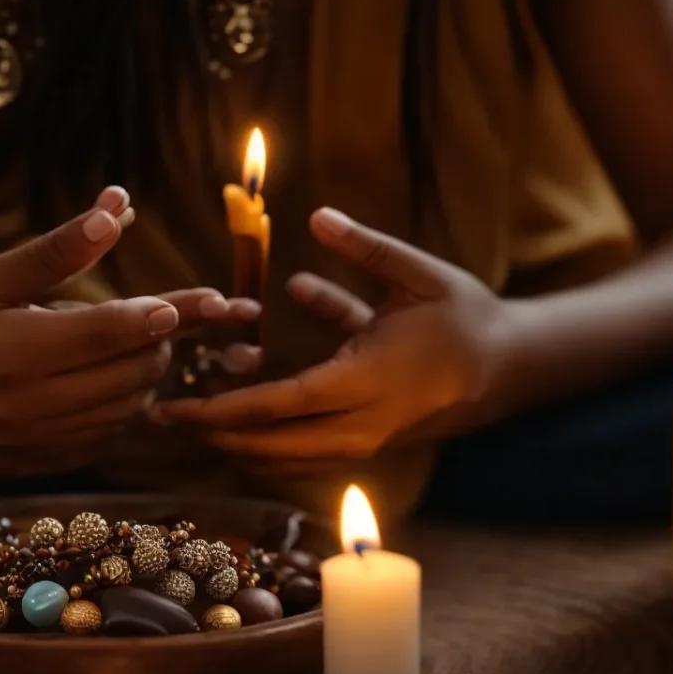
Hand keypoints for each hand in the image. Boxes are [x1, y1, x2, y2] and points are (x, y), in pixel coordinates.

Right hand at [0, 189, 238, 479]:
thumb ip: (50, 253)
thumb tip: (115, 212)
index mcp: (12, 353)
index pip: (102, 334)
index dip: (153, 316)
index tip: (187, 302)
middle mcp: (33, 405)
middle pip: (129, 372)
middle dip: (160, 340)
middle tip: (163, 313)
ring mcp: (48, 441)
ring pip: (130, 405)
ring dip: (150, 371)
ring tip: (139, 340)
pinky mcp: (57, 463)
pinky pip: (115, 433)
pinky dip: (130, 402)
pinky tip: (117, 378)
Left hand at [155, 207, 518, 475]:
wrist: (511, 367)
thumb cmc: (464, 315)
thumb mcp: (418, 273)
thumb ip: (365, 248)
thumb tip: (317, 215)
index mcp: (367, 379)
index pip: (279, 404)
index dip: (223, 408)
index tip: (177, 404)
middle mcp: (361, 423)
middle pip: (271, 444)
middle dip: (213, 434)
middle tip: (161, 417)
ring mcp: (364, 444)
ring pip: (285, 458)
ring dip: (234, 443)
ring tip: (187, 423)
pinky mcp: (366, 447)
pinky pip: (304, 455)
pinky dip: (265, 445)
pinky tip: (232, 425)